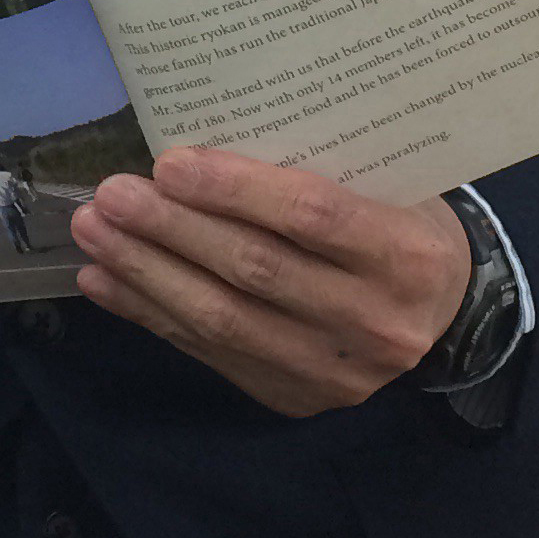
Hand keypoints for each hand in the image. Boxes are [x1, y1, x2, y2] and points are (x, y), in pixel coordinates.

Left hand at [69, 146, 472, 417]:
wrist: (444, 313)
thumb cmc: (400, 220)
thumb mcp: (384, 181)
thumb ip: (313, 165)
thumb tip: (200, 138)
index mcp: (407, 254)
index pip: (312, 216)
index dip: (236, 189)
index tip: (169, 163)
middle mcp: (376, 322)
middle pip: (256, 271)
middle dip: (172, 230)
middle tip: (112, 194)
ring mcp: (335, 372)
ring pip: (224, 320)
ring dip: (145, 273)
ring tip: (94, 232)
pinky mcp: (295, 399)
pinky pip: (210, 353)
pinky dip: (150, 315)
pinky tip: (105, 282)